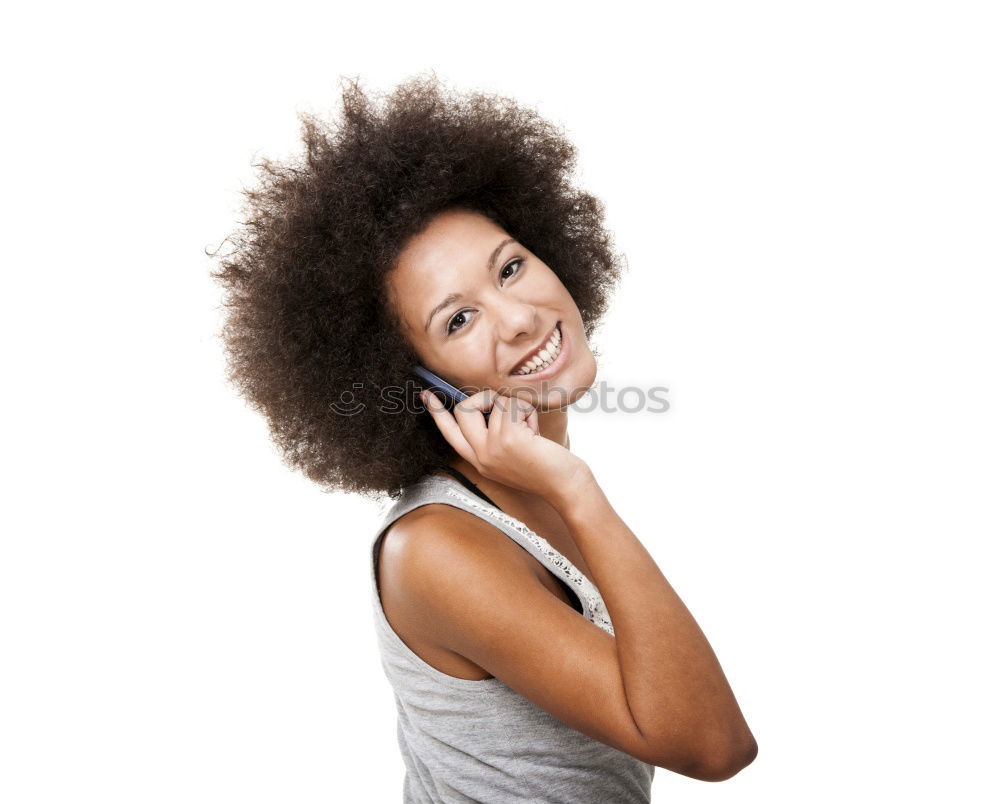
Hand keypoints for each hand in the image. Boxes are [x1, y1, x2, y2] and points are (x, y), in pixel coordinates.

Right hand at [421, 389, 593, 505]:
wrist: (565, 486)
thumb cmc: (545, 466)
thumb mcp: (510, 452)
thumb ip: (494, 433)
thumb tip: (490, 402)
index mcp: (479, 460)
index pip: (450, 433)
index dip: (437, 412)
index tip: (426, 395)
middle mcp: (481, 455)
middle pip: (464, 409)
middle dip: (485, 397)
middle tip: (506, 405)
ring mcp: (492, 447)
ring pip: (496, 402)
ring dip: (518, 408)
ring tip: (531, 430)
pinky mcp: (509, 438)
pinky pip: (513, 404)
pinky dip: (529, 412)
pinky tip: (537, 432)